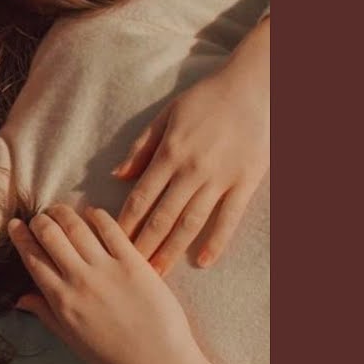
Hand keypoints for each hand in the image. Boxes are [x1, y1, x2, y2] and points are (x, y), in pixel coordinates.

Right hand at [8, 205, 237, 363]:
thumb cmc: (114, 357)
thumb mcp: (71, 339)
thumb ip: (45, 314)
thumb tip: (20, 298)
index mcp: (61, 300)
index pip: (32, 258)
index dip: (20, 236)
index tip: (16, 224)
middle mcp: (80, 280)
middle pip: (50, 235)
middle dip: (40, 220)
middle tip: (41, 217)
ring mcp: (107, 269)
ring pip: (76, 226)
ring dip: (63, 212)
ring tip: (60, 210)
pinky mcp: (133, 263)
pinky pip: (110, 229)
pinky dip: (96, 216)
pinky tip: (92, 213)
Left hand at [113, 19, 268, 273]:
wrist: (252, 89)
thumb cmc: (205, 99)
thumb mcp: (166, 116)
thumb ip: (141, 147)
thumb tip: (117, 175)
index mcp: (169, 153)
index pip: (140, 197)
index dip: (124, 224)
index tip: (111, 246)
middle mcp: (191, 170)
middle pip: (161, 217)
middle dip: (143, 246)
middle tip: (128, 272)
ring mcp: (219, 179)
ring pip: (190, 223)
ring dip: (171, 251)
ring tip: (157, 274)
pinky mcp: (244, 184)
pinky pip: (228, 219)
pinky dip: (215, 242)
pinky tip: (202, 262)